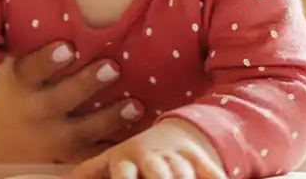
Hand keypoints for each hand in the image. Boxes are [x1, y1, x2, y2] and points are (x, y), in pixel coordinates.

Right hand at [0, 41, 142, 164]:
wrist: (2, 144)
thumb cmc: (19, 90)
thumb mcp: (15, 66)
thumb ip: (32, 41)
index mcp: (21, 83)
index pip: (31, 69)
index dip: (49, 59)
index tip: (68, 47)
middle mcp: (35, 110)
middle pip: (61, 98)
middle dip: (86, 84)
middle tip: (112, 67)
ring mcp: (53, 137)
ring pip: (83, 130)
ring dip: (111, 117)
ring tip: (135, 105)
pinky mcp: (71, 155)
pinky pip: (96, 153)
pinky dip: (117, 147)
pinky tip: (139, 133)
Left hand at [67, 120, 225, 178]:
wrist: (177, 131)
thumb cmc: (137, 154)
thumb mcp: (112, 159)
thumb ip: (90, 171)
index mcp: (127, 159)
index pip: (124, 172)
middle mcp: (152, 158)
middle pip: (158, 173)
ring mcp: (178, 157)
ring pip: (183, 172)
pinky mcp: (201, 158)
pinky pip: (211, 169)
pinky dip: (215, 176)